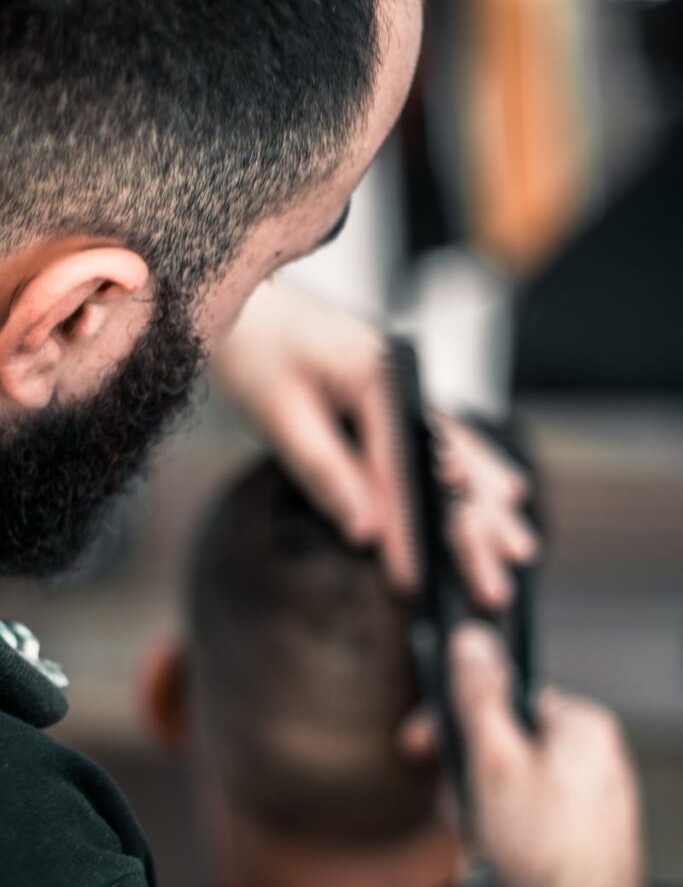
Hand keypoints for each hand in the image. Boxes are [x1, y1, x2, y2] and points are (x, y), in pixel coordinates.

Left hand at [215, 279, 535, 598]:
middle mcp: (404, 377)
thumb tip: (364, 530)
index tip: (414, 581)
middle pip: (447, 465)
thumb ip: (325, 471)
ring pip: (458, 454)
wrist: (241, 302)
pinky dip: (473, 469)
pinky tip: (503, 491)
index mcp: (379, 374)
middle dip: (472, 529)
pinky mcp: (394, 392)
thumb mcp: (278, 414)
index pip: (401, 470)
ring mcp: (404, 383)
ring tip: (520, 548)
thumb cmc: (250, 349)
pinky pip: (443, 438)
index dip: (408, 532)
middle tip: (496, 584)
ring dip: (487, 504)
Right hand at [442, 624, 660, 886]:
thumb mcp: (496, 761)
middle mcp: (592, 753)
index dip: (456, 718)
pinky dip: (502, 821)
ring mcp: (589, 792)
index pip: (503, 693)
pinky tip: (491, 846)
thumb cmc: (546, 854)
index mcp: (580, 724)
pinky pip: (529, 806)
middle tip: (451, 797)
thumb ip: (479, 695)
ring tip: (475, 831)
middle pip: (505, 738)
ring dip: (479, 800)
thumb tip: (471, 639)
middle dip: (466, 771)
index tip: (422, 736)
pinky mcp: (582, 826)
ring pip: (512, 776)